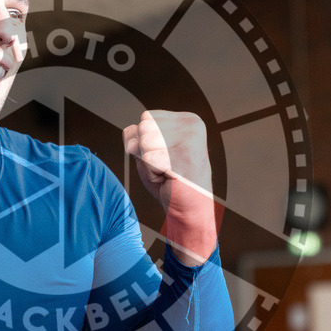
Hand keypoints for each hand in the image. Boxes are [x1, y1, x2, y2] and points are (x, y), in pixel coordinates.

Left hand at [123, 110, 217, 265]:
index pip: (144, 119)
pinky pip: (149, 158)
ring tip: (168, 172)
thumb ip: (137, 134)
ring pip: (144, 142)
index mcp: (187, 119)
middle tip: (165, 167)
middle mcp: (193, 123)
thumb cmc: (168, 183)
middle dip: (144, 153)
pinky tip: (170, 179)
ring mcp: (192, 137)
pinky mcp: (187, 155)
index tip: (164, 158)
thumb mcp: (148, 151)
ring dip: (148, 163)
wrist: (188, 211)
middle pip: (143, 128)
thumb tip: (137, 134)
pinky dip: (153, 173)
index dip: (144, 144)